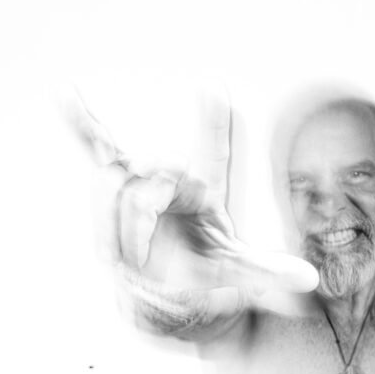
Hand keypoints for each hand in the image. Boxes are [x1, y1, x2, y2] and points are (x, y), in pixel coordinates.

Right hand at [65, 86, 318, 300]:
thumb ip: (270, 274)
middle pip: (151, 180)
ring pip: (116, 186)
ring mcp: (144, 183)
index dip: (214, 126)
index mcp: (206, 195)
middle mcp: (176, 182)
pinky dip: (81, 125)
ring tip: (129, 257)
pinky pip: (97, 152)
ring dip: (117, 225)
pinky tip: (64, 93)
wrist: (169, 285)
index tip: (214, 88)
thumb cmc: (204, 271)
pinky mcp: (114, 191)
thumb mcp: (239, 274)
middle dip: (145, 212)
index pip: (213, 157)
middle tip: (146, 250)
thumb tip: (311, 279)